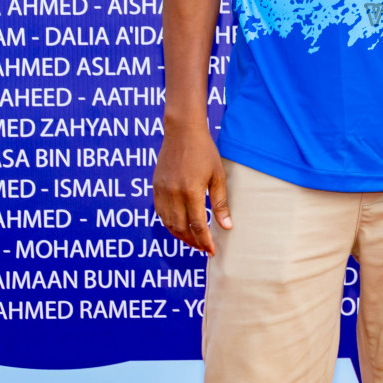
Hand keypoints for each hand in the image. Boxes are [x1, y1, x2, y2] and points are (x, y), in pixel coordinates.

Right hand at [152, 123, 230, 255]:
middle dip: (193, 242)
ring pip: (168, 223)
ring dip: (180, 235)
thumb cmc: (204, 152)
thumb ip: (220, 203)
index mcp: (191, 192)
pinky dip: (169, 223)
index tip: (212, 251)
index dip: (205, 241)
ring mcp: (162, 191)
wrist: (182, 132)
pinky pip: (160, 213)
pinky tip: (179, 225)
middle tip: (203, 248)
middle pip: (181, 228)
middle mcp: (173, 194)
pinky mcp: (156, 187)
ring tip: (193, 241)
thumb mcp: (217, 176)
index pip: (198, 225)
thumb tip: (227, 226)